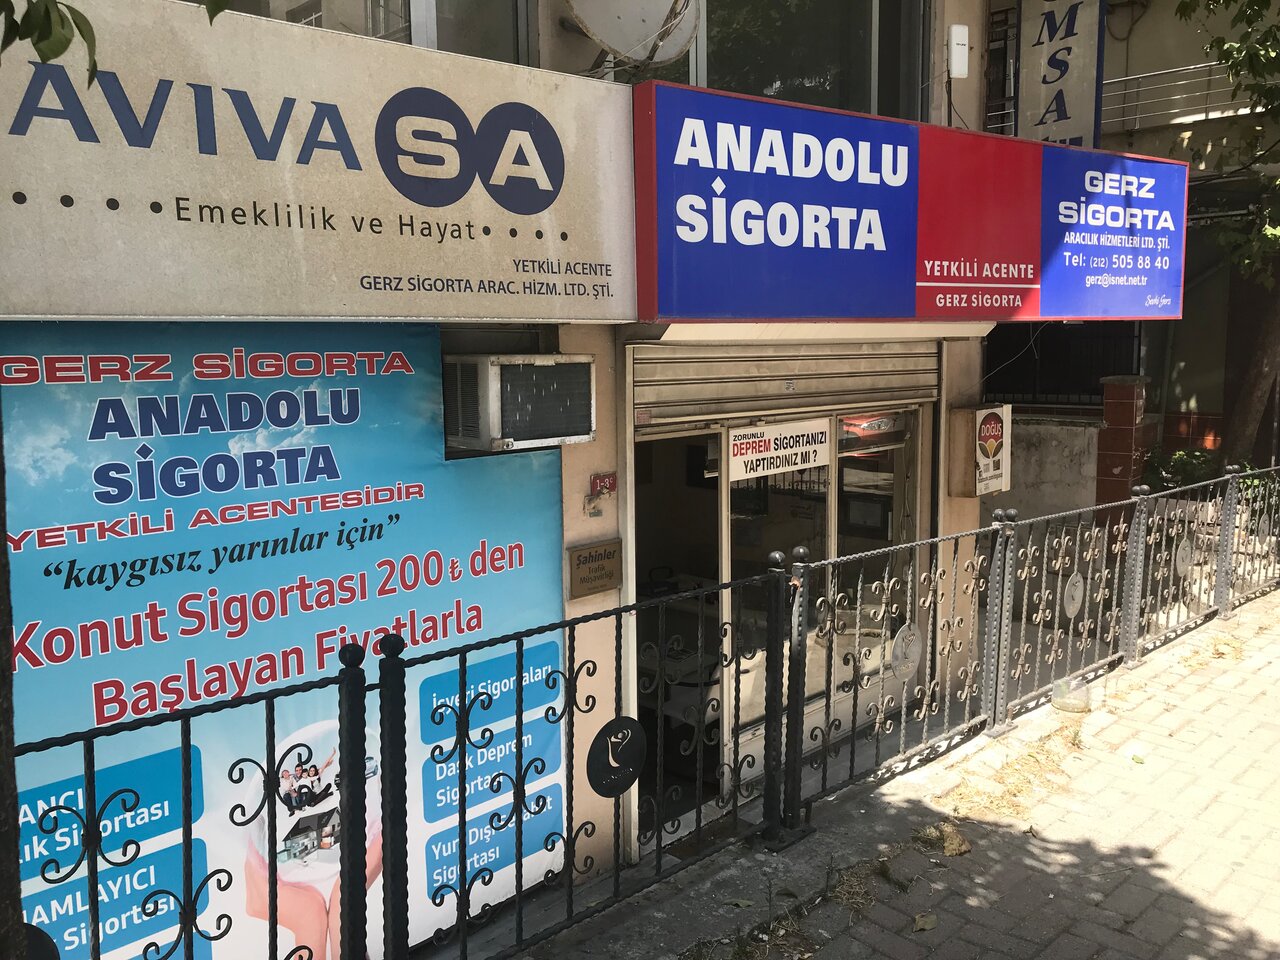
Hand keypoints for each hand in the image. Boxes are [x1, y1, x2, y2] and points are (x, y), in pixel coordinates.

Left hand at [243, 841, 329, 959]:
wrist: (309, 923)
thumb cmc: (306, 908)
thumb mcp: (294, 881)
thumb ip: (276, 869)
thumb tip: (263, 856)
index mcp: (262, 895)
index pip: (253, 866)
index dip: (254, 851)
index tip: (255, 839)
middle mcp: (254, 901)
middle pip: (249, 870)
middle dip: (254, 855)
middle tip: (257, 840)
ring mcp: (253, 905)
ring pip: (249, 876)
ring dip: (255, 863)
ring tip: (260, 850)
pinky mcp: (255, 906)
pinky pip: (252, 883)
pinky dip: (257, 872)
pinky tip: (262, 866)